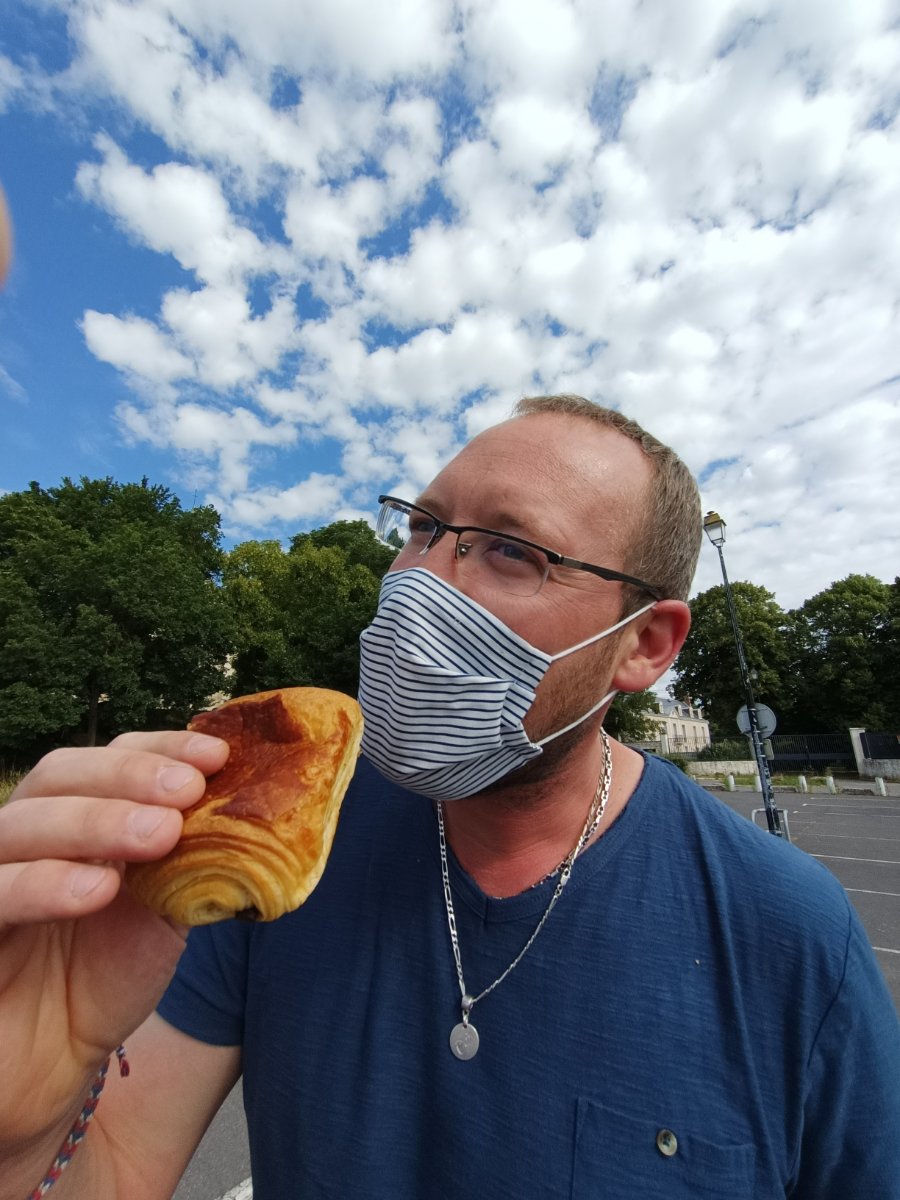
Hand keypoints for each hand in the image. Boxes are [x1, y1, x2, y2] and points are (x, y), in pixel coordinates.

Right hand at [0, 732, 227, 1147]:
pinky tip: (97, 888)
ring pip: (19, 824)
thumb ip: (191, 854)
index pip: (105, 758)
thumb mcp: (162, 907)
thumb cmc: (105, 980)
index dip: (156, 748)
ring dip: (94, 821)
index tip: (215, 755)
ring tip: (159, 835)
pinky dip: (41, 883)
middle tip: (187, 792)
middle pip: (57, 776)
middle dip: (128, 776)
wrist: (53, 1070)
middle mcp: (23, 838)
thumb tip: (259, 804)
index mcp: (73, 819)